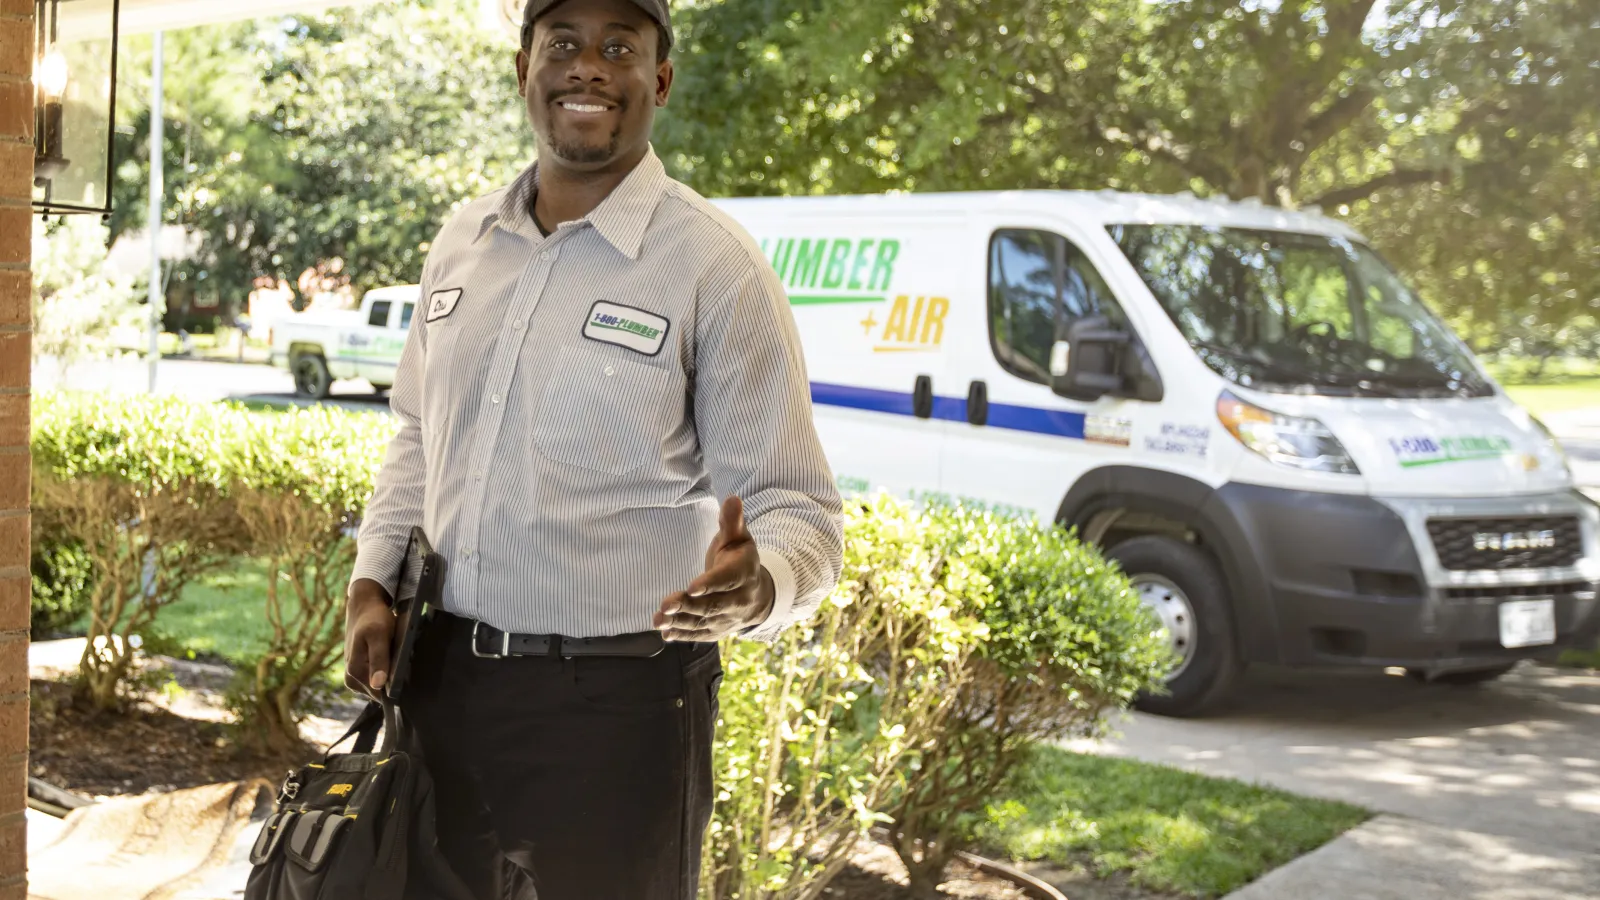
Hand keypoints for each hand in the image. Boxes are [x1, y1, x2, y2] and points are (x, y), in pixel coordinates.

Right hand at [344, 578, 395, 699]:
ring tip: (398, 658)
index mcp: (354, 673)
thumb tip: (378, 685)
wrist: (364, 606)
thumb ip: (379, 659)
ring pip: (379, 685)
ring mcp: (354, 676)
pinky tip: (393, 659)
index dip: (396, 688)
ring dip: (391, 675)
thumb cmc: (374, 619)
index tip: (409, 677)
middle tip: (405, 662)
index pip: (380, 694)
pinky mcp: (360, 671)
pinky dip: (387, 671)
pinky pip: (378, 678)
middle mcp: (351, 679)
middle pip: (379, 692)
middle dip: (393, 680)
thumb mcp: (379, 635)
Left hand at [654, 496, 774, 641]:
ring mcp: (728, 619)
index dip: (711, 584)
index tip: (692, 587)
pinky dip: (682, 635)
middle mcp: (739, 600)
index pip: (727, 580)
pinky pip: (700, 635)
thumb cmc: (740, 560)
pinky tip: (665, 633)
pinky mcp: (717, 630)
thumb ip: (732, 522)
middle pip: (713, 605)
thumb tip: (731, 498)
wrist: (758, 595)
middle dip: (689, 606)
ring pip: (703, 622)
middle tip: (666, 604)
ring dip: (680, 623)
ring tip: (658, 619)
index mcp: (744, 574)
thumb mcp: (739, 538)